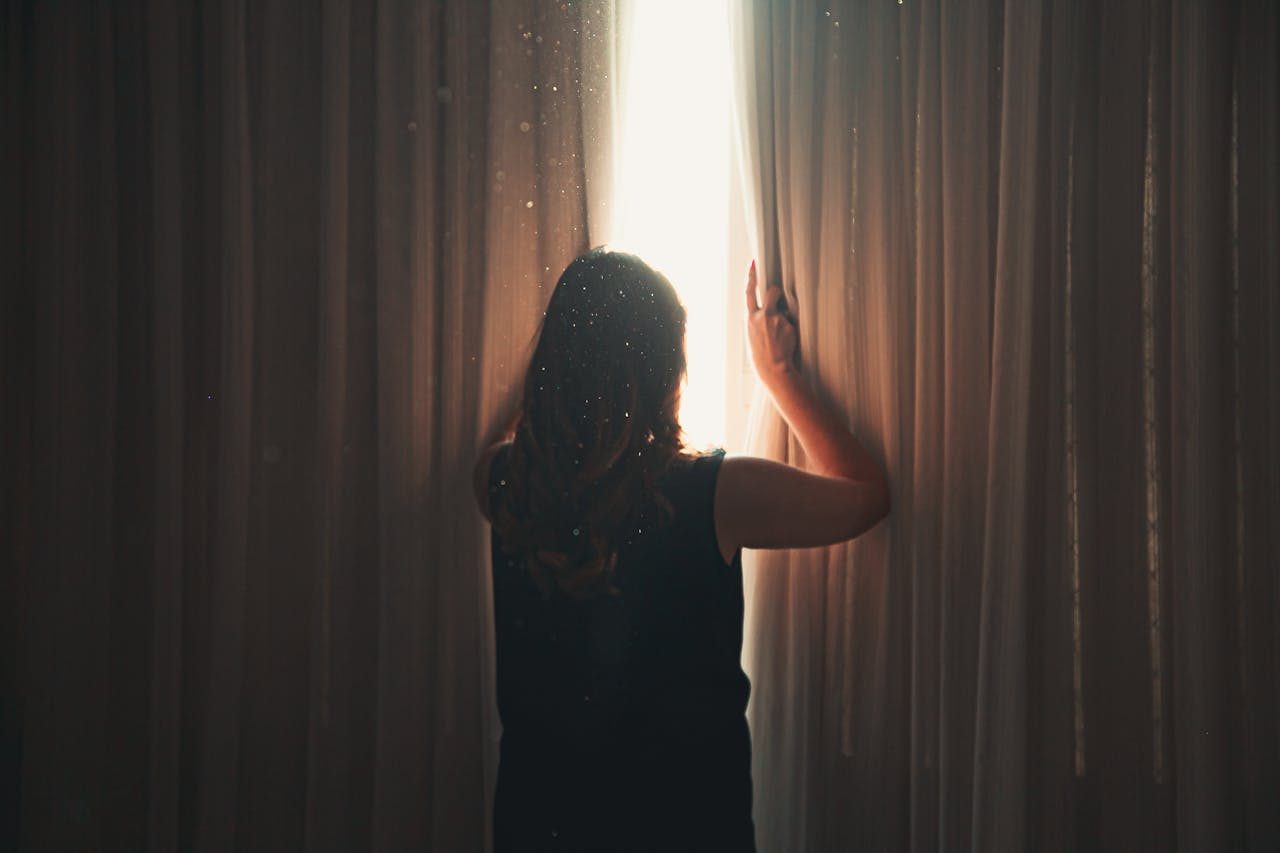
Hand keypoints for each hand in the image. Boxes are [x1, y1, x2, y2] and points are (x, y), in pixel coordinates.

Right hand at [745, 259, 798, 388]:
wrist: (773, 368)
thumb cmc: (763, 354)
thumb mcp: (753, 334)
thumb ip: (758, 319)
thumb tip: (770, 308)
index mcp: (750, 318)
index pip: (749, 292)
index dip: (751, 277)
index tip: (753, 264)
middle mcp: (761, 315)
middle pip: (771, 292)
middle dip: (776, 291)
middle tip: (779, 294)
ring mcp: (775, 319)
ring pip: (784, 311)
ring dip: (784, 320)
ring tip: (781, 338)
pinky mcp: (787, 324)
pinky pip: (792, 322)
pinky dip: (791, 330)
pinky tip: (787, 342)